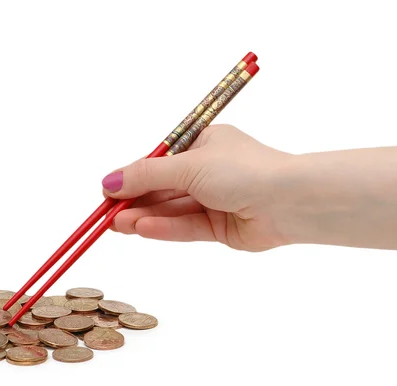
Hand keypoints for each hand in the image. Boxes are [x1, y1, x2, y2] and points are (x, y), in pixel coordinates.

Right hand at [101, 124, 292, 251]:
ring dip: (144, 216)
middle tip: (106, 215)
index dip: (132, 176)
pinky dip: (164, 228)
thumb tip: (109, 181)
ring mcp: (214, 200)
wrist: (290, 200)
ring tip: (116, 225)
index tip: (107, 190)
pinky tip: (141, 230)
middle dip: (134, 200)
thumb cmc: (243, 169)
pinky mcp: (220, 227)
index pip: (158, 161)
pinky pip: (186, 226)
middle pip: (162, 188)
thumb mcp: (187, 165)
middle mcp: (208, 171)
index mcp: (203, 145)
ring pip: (171, 209)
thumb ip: (146, 175)